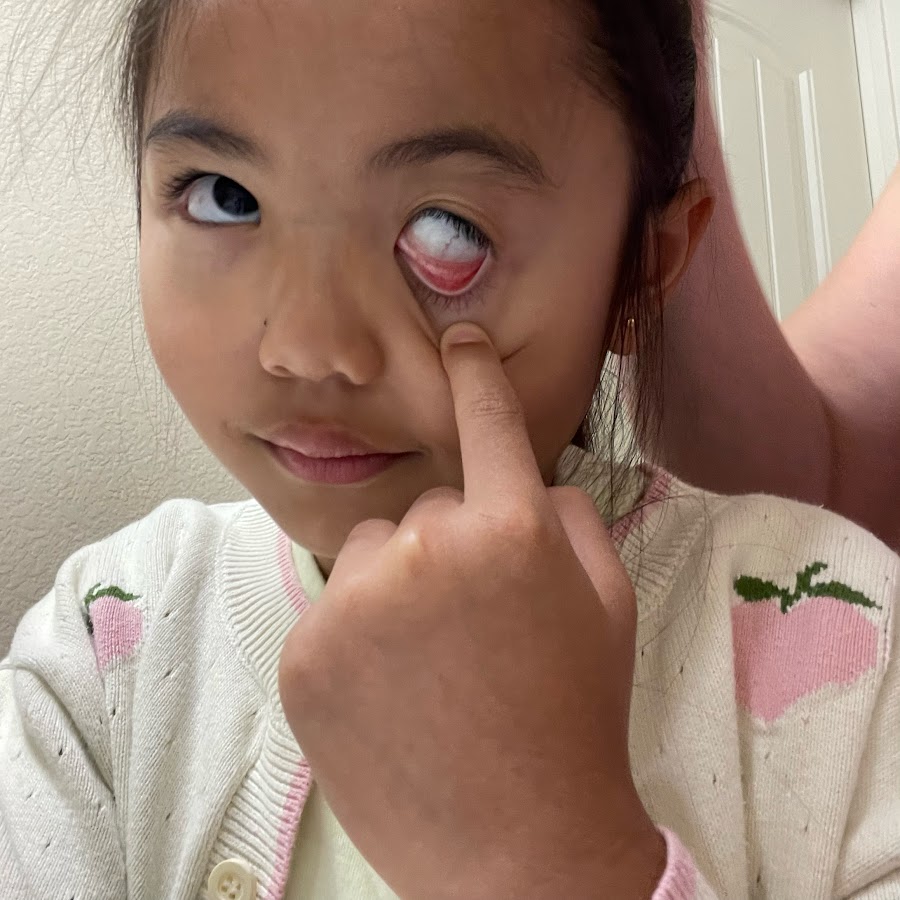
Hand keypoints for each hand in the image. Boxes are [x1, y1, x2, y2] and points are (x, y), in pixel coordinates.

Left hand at [278, 323, 665, 898]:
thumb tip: (529, 477)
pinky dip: (354, 639)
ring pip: (369, 556)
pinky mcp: (304, 654)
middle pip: (422, 510)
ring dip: (393, 590)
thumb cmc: (575, 719)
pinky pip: (331, 611)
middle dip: (446, 550)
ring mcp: (356, 601)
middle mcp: (427, 548)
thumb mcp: (609, 607)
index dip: (473, 373)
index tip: (455, 336)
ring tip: (426, 665)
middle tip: (473, 627)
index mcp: (513, 530)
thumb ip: (570, 520)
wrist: (519, 846)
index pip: (487, 420)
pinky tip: (389, 693)